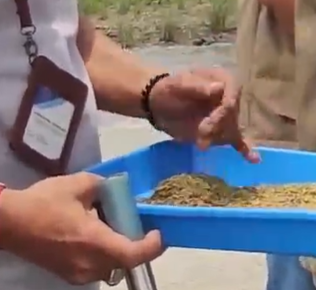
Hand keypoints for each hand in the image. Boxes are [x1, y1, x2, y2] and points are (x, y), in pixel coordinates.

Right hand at [0, 173, 163, 283]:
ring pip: (111, 267)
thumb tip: (115, 192)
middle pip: (126, 262)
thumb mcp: (80, 184)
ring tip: (114, 228)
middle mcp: (89, 263)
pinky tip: (95, 235)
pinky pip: (95, 269)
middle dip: (136, 245)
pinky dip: (103, 255)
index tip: (157, 232)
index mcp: (95, 242)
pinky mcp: (67, 275)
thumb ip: (105, 187)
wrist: (9, 222)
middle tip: (136, 225)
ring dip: (119, 251)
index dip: (153, 246)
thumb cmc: (44, 203)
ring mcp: (76, 273)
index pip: (135, 255)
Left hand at [149, 68, 258, 160]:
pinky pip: (236, 139)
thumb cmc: (169, 90)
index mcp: (224, 81)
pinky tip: (254, 159)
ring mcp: (227, 115)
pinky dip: (245, 149)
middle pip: (232, 117)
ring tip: (202, 143)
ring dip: (218, 138)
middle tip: (200, 134)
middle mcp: (230, 97)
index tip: (206, 124)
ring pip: (231, 130)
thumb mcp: (179, 84)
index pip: (232, 100)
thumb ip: (198, 86)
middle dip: (217, 128)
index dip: (222, 114)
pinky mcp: (221, 130)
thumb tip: (218, 87)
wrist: (158, 104)